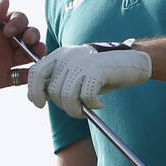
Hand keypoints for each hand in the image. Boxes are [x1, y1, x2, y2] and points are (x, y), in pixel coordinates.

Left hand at [0, 0, 44, 99]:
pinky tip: (35, 73)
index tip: (8, 30)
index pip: (16, 20)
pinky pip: (21, 78)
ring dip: (38, 52)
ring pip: (29, 55)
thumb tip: (6, 1)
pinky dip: (32, 75)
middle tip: (28, 39)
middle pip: (28, 35)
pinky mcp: (0, 79)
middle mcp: (1, 43)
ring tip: (38, 53)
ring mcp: (2, 61)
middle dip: (34, 34)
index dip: (19, 22)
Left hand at [27, 41, 151, 117]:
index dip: (34, 91)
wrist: (132, 62)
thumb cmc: (102, 74)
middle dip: (64, 106)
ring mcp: (82, 61)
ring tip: (88, 109)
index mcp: (60, 54)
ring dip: (77, 110)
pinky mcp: (96, 69)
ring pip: (67, 96)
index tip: (39, 104)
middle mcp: (68, 55)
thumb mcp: (76, 75)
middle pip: (53, 91)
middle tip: (78, 109)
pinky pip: (85, 96)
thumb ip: (59, 82)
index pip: (35, 72)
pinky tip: (99, 104)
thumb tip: (41, 97)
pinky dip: (92, 105)